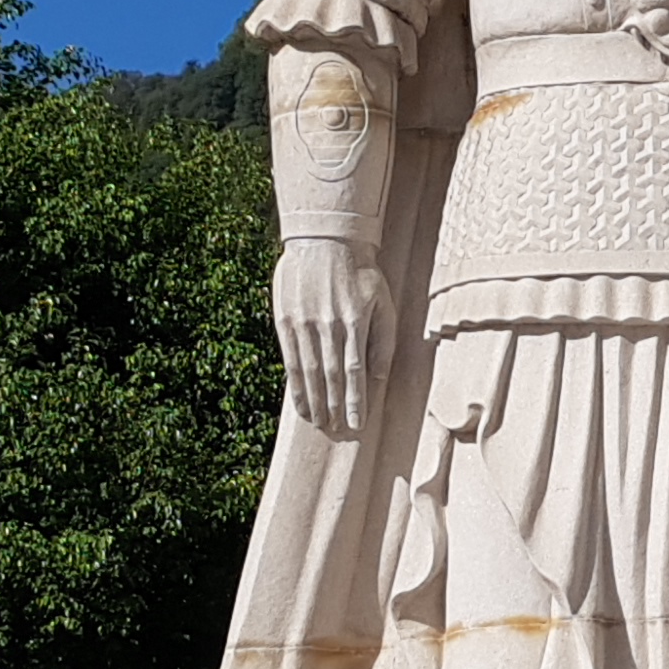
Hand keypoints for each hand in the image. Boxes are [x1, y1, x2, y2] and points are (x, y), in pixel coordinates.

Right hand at [273, 236, 393, 436]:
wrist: (324, 238)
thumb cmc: (360, 271)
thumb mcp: (382, 301)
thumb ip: (383, 340)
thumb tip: (379, 377)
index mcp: (353, 322)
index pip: (354, 371)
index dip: (355, 400)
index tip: (357, 424)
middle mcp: (327, 326)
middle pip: (330, 376)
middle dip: (334, 407)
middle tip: (337, 430)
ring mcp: (303, 324)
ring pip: (308, 372)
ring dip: (314, 402)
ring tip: (319, 423)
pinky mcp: (285, 321)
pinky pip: (290, 360)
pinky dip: (295, 385)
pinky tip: (300, 403)